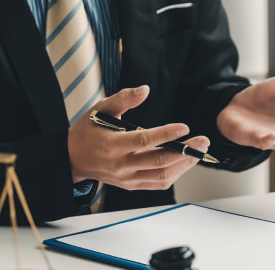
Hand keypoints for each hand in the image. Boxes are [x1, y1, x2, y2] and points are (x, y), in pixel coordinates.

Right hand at [68, 85, 208, 189]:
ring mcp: (126, 178)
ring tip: (198, 152)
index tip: (185, 127)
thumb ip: (123, 99)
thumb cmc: (87, 131)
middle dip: (185, 151)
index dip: (166, 134)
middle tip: (203, 141)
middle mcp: (121, 165)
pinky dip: (174, 174)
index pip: (144, 140)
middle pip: (159, 161)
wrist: (72, 159)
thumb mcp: (99, 109)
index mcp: (112, 145)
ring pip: (161, 176)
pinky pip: (157, 184)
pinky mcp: (131, 185)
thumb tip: (145, 90)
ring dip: (184, 165)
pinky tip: (184, 162)